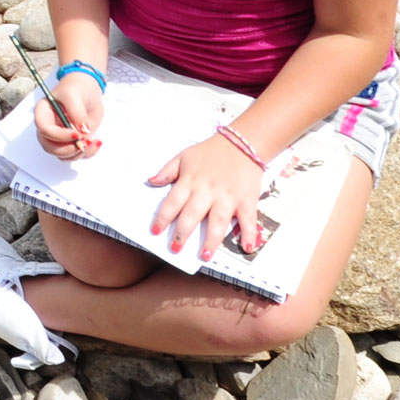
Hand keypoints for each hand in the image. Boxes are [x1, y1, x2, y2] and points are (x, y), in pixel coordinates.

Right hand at [35, 76, 105, 160]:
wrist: (88, 91)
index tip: (76, 134)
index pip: (44, 129)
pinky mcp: (72, 142)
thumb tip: (83, 131)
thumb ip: (77, 113)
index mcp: (43, 113)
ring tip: (92, 140)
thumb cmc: (76, 88)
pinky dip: (88, 153)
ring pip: (63, 155)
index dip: (59, 135)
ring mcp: (60, 137)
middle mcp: (49, 127)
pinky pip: (76, 155)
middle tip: (84, 142)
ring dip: (79, 153)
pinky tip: (96, 142)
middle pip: (50, 147)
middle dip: (68, 149)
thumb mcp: (75, 95)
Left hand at [149, 135, 267, 261]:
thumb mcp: (184, 156)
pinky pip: (248, 219)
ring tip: (204, 256)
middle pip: (192, 215)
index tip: (155, 231)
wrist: (242, 144)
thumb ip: (167, 171)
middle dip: (182, 233)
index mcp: (190, 181)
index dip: (163, 218)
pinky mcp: (246, 199)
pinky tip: (247, 247)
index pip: (172, 202)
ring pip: (218, 221)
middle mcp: (207, 191)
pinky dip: (248, 233)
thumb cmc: (210, 151)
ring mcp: (228, 196)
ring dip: (211, 240)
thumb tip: (151, 182)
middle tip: (175, 249)